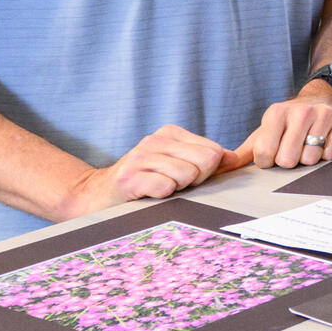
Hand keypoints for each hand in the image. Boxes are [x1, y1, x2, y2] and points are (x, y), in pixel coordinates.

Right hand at [57, 124, 240, 218]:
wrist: (96, 196)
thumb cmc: (144, 183)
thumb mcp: (176, 165)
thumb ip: (207, 160)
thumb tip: (234, 158)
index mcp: (170, 133)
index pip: (215, 151)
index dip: (207, 171)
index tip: (187, 177)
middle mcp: (154, 140)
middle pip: (206, 161)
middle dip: (197, 180)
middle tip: (175, 185)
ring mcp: (140, 157)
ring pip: (188, 174)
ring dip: (179, 189)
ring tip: (160, 190)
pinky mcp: (128, 178)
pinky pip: (166, 188)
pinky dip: (163, 196)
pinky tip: (149, 196)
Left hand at [242, 83, 331, 169]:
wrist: (323, 100)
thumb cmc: (291, 122)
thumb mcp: (266, 131)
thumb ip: (245, 152)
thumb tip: (223, 165)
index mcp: (276, 113)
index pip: (264, 153)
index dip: (269, 160)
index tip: (274, 152)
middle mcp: (299, 112)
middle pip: (287, 160)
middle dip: (290, 160)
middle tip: (293, 148)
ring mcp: (322, 115)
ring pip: (310, 159)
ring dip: (309, 158)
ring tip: (309, 144)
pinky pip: (329, 155)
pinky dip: (326, 154)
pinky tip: (324, 141)